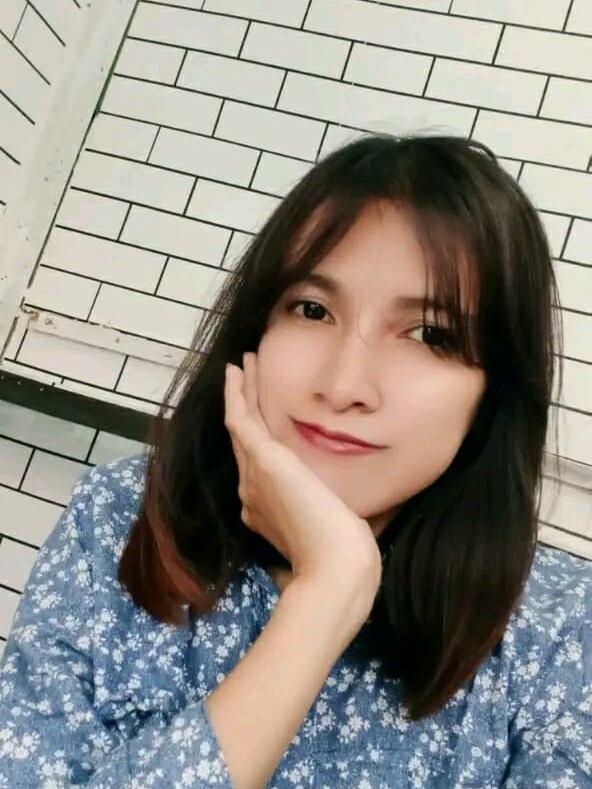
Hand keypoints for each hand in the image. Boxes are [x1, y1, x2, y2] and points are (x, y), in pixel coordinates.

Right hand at [224, 352, 382, 593]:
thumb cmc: (340, 553)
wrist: (335, 565)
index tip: (259, 415)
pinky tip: (236, 370)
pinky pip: (240, 419)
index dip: (255, 434)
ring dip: (240, 391)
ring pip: (240, 423)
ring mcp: (253, 477)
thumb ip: (322, 511)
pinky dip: (236, 393)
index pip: (256, 463)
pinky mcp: (263, 461)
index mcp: (264, 508)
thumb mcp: (328, 525)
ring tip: (240, 366)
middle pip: (243, 439)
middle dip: (243, 404)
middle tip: (241, 376)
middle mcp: (251, 491)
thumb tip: (334, 510)